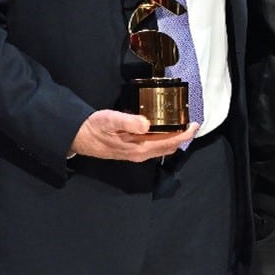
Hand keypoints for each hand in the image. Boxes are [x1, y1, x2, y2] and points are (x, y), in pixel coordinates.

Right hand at [68, 109, 197, 161]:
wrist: (79, 138)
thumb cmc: (94, 128)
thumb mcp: (109, 120)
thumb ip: (128, 121)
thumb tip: (146, 124)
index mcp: (139, 148)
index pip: (169, 143)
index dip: (185, 135)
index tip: (195, 124)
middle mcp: (141, 154)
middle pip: (169, 147)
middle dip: (182, 136)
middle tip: (191, 121)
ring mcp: (137, 153)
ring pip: (163, 147)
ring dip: (174, 137)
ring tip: (181, 122)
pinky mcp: (133, 150)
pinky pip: (155, 145)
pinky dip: (164, 137)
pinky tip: (164, 127)